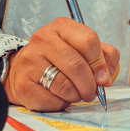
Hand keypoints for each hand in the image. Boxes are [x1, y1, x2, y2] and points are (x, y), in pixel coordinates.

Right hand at [4, 18, 119, 111]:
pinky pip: (52, 100)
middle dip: (90, 84)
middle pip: (77, 65)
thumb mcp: (82, 48)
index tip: (103, 77)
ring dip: (76, 95)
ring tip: (75, 93)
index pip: (88, 41)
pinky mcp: (23, 84)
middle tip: (92, 92)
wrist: (24, 69)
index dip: (100, 63)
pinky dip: (61, 103)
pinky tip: (59, 96)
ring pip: (65, 86)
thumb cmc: (57, 59)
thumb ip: (103, 56)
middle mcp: (43, 40)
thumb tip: (106, 77)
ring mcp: (30, 61)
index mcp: (61, 27)